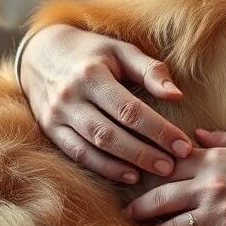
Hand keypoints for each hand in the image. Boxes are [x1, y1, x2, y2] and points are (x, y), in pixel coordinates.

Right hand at [19, 24, 192, 183]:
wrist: (41, 53)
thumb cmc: (93, 52)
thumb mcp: (122, 50)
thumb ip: (151, 71)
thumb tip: (177, 95)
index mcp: (92, 74)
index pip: (130, 109)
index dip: (158, 130)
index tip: (183, 145)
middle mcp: (71, 97)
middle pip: (111, 133)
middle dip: (144, 153)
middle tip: (173, 166)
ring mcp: (56, 116)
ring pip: (92, 148)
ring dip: (125, 165)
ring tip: (155, 172)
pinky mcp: (49, 130)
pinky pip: (77, 155)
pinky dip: (103, 168)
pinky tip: (128, 175)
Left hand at [124, 129, 225, 225]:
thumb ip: (222, 138)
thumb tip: (196, 133)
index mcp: (214, 160)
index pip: (171, 161)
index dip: (152, 166)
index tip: (138, 172)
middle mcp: (209, 185)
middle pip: (162, 194)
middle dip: (141, 204)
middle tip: (128, 211)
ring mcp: (216, 211)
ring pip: (172, 222)